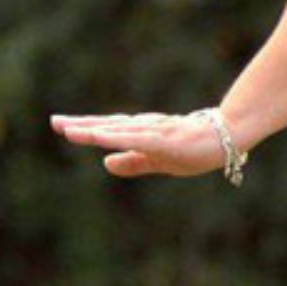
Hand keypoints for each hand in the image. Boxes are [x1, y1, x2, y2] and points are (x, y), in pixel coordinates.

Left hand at [49, 112, 224, 178]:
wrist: (232, 136)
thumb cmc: (196, 146)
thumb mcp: (158, 160)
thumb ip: (132, 162)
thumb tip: (105, 164)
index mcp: (141, 133)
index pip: (107, 129)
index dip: (83, 127)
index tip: (59, 124)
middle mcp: (144, 128)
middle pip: (107, 126)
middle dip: (80, 125)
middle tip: (54, 121)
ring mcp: (155, 133)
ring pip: (119, 132)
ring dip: (94, 130)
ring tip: (69, 130)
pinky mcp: (166, 140)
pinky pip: (137, 140)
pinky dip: (117, 138)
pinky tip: (100, 138)